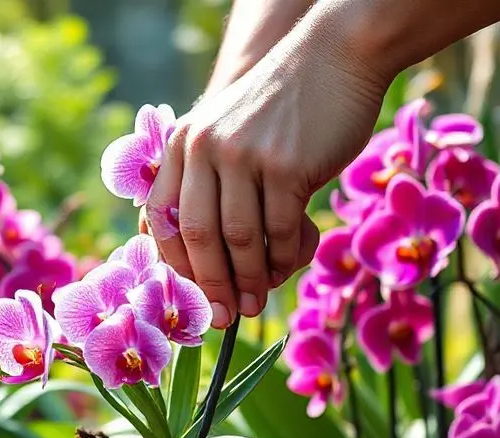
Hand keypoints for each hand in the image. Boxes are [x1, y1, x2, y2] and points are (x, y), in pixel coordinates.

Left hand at [146, 13, 386, 327]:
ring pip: (237, 239)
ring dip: (248, 280)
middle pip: (196, 236)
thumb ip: (206, 184)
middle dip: (210, 285)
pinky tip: (289, 268)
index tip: (194, 298)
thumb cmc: (281, 111)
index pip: (163, 221)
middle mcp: (204, 148)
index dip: (177, 268)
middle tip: (224, 317)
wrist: (336, 58)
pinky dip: (283, 258)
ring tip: (256, 305)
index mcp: (182, 145)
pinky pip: (277, 230)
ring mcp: (243, 155)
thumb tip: (200, 260)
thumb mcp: (227, 135)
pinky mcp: (285, 165)